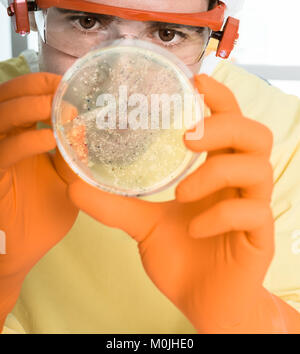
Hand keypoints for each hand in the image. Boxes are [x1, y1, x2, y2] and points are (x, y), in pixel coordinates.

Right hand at [0, 73, 78, 326]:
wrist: (20, 254)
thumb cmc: (41, 216)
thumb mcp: (65, 180)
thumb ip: (73, 154)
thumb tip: (86, 126)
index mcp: (18, 137)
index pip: (21, 97)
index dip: (40, 84)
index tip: (68, 83)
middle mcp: (2, 141)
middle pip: (5, 98)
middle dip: (32, 88)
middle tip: (61, 91)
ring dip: (27, 107)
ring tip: (56, 109)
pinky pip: (3, 152)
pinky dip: (25, 141)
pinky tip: (49, 139)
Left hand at [68, 74, 274, 332]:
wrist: (203, 302)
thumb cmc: (183, 257)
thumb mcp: (145, 225)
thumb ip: (115, 204)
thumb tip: (74, 183)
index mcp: (218, 170)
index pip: (230, 120)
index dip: (219, 97)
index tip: (195, 81)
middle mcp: (240, 182)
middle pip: (255, 134)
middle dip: (224, 128)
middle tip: (188, 138)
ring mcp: (254, 207)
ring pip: (259, 167)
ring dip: (216, 173)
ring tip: (182, 192)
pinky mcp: (261, 236)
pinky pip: (254, 211)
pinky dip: (221, 215)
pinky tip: (197, 231)